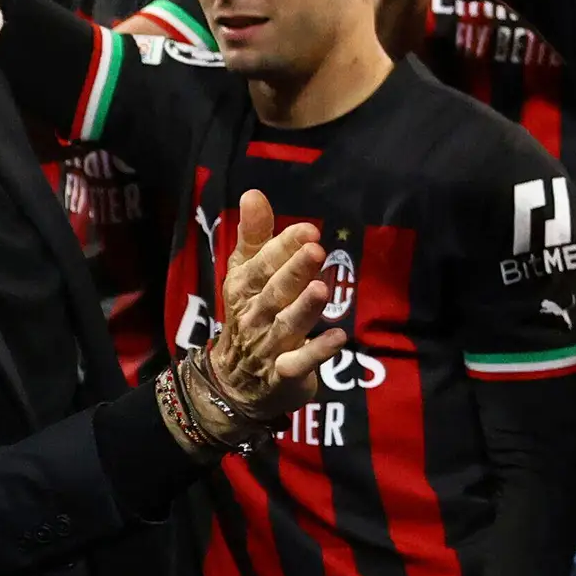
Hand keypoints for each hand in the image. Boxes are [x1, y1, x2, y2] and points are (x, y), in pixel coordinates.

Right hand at [206, 188, 344, 413]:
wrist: (235, 382)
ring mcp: (268, 346)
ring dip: (303, 308)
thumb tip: (253, 193)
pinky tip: (339, 338)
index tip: (308, 230)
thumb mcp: (246, 274)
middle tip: (315, 250)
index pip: (261, 264)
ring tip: (321, 289)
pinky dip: (317, 353)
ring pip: (287, 325)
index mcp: (244, 287)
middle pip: (274, 292)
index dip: (283, 247)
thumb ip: (256, 236)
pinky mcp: (284, 374)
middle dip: (294, 271)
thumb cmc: (250, 314)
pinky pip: (299, 364)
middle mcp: (254, 315)